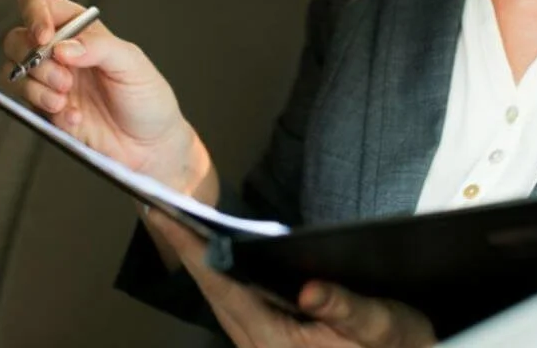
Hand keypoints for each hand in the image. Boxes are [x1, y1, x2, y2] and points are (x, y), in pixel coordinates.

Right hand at [1, 0, 212, 195]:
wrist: (148, 144)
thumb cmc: (147, 97)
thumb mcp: (132, 64)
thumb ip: (99, 48)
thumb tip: (64, 46)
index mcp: (81, 30)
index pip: (42, 3)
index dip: (34, 14)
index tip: (45, 38)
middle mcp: (61, 52)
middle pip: (17, 38)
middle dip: (35, 59)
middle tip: (65, 79)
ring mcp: (51, 80)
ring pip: (13, 71)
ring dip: (36, 87)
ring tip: (66, 99)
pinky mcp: (46, 108)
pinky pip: (24, 103)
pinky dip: (46, 109)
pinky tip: (75, 116)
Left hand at [147, 211, 436, 347]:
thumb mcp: (381, 328)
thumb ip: (346, 310)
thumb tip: (311, 290)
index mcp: (278, 341)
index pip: (224, 286)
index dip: (191, 248)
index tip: (163, 215)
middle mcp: (261, 343)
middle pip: (211, 288)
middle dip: (182, 246)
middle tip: (155, 203)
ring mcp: (263, 341)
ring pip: (219, 294)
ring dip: (197, 257)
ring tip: (175, 219)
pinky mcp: (271, 336)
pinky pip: (234, 299)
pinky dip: (218, 270)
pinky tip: (213, 251)